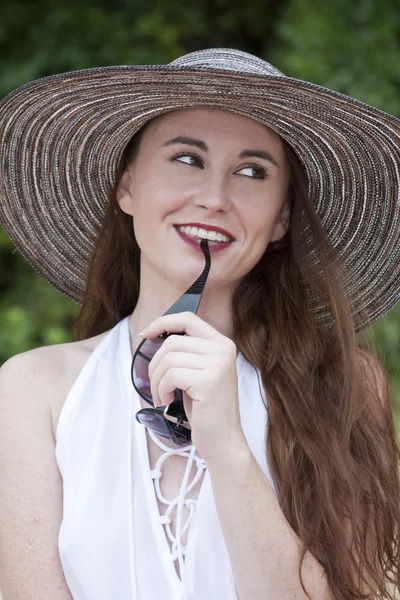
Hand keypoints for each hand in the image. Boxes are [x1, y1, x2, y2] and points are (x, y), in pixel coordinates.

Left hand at [140, 311, 246, 461]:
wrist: (224, 440)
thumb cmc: (207, 409)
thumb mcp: (200, 372)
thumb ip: (188, 352)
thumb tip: (157, 333)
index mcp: (223, 344)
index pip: (188, 319)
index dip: (163, 322)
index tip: (145, 333)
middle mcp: (223, 350)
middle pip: (172, 342)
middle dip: (155, 365)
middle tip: (157, 386)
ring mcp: (218, 364)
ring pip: (168, 359)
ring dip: (157, 381)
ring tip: (163, 397)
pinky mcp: (209, 381)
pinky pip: (170, 376)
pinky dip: (162, 390)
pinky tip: (167, 402)